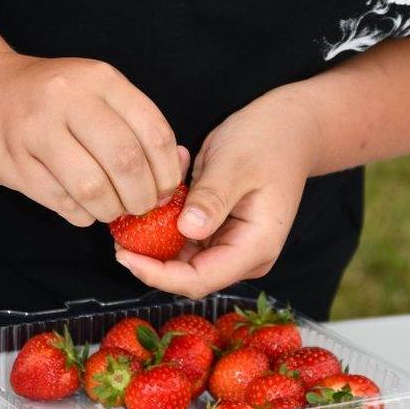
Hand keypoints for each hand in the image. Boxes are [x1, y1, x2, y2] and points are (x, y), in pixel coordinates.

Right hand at [0, 53, 185, 225]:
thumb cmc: (53, 99)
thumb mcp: (97, 93)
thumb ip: (136, 125)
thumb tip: (176, 171)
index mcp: (99, 78)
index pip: (153, 131)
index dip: (167, 171)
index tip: (165, 189)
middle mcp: (66, 98)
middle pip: (125, 161)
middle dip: (142, 196)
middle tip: (140, 206)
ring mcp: (34, 129)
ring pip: (92, 188)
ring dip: (111, 210)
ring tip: (112, 209)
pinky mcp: (10, 160)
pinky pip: (60, 201)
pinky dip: (81, 215)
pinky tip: (83, 208)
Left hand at [114, 85, 319, 297]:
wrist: (291, 129)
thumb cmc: (268, 140)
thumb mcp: (236, 164)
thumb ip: (212, 198)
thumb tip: (187, 230)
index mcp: (255, 247)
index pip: (199, 279)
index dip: (157, 274)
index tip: (124, 254)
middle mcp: (243, 255)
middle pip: (185, 274)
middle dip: (149, 254)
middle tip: (118, 226)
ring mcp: (230, 245)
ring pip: (179, 255)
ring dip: (156, 227)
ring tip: (147, 190)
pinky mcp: (218, 231)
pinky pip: (182, 233)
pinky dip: (168, 211)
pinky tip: (172, 178)